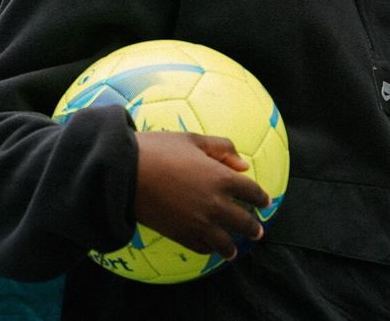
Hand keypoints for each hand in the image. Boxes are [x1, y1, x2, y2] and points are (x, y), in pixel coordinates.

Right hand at [134, 132, 269, 258]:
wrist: (125, 172)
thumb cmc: (158, 150)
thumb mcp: (193, 139)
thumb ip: (222, 148)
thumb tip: (243, 164)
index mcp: (222, 178)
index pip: (252, 192)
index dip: (261, 198)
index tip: (265, 202)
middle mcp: (216, 204)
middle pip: (245, 222)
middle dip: (254, 228)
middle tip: (257, 231)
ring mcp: (199, 223)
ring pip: (226, 242)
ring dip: (233, 246)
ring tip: (234, 250)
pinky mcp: (181, 235)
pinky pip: (202, 248)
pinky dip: (209, 249)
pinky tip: (210, 248)